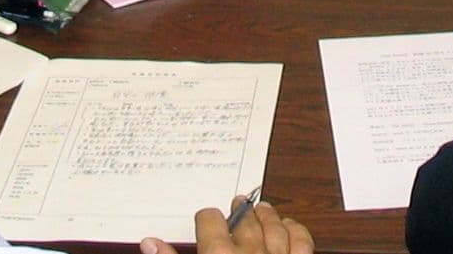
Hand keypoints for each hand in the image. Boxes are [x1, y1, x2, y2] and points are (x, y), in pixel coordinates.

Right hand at [138, 198, 312, 253]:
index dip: (207, 218)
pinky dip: (296, 230)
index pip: (210, 221)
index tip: (206, 219)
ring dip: (268, 216)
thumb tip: (151, 243)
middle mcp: (249, 253)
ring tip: (263, 209)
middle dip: (240, 212)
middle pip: (244, 220)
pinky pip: (301, 242)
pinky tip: (290, 226)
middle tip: (237, 205)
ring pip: (274, 226)